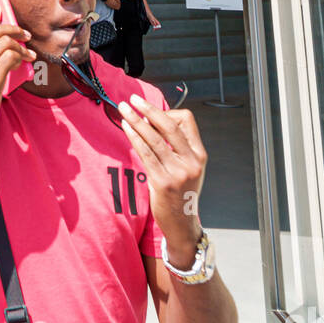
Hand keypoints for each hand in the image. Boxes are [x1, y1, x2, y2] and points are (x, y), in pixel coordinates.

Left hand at [118, 94, 206, 265]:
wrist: (182, 223)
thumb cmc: (181, 191)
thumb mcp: (187, 167)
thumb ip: (175, 145)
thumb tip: (149, 118)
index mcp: (199, 155)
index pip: (186, 121)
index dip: (168, 112)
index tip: (152, 112)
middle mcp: (191, 162)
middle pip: (169, 125)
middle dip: (149, 109)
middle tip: (133, 99)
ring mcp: (177, 173)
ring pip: (154, 138)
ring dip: (136, 120)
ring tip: (124, 109)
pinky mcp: (162, 182)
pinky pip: (145, 153)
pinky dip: (134, 137)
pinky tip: (126, 127)